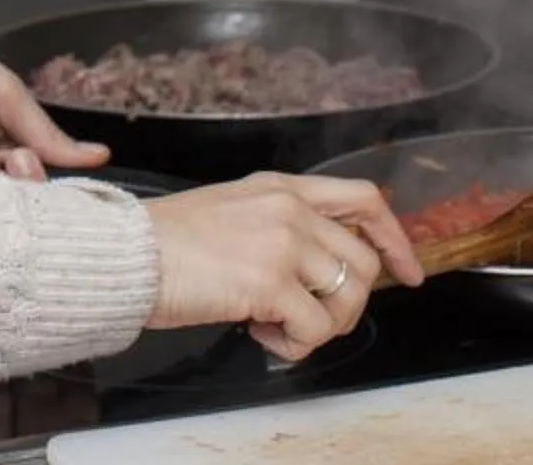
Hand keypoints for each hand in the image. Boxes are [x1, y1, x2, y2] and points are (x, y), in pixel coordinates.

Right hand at [143, 173, 421, 357]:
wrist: (125, 254)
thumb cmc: (166, 241)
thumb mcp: (233, 210)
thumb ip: (279, 224)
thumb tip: (317, 268)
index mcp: (282, 187)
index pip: (364, 200)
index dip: (393, 239)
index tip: (406, 272)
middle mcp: (290, 208)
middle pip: (362, 262)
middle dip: (347, 304)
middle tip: (308, 320)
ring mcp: (283, 242)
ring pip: (348, 298)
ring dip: (320, 327)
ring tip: (276, 326)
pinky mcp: (271, 282)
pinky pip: (316, 328)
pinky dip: (295, 344)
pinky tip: (259, 332)